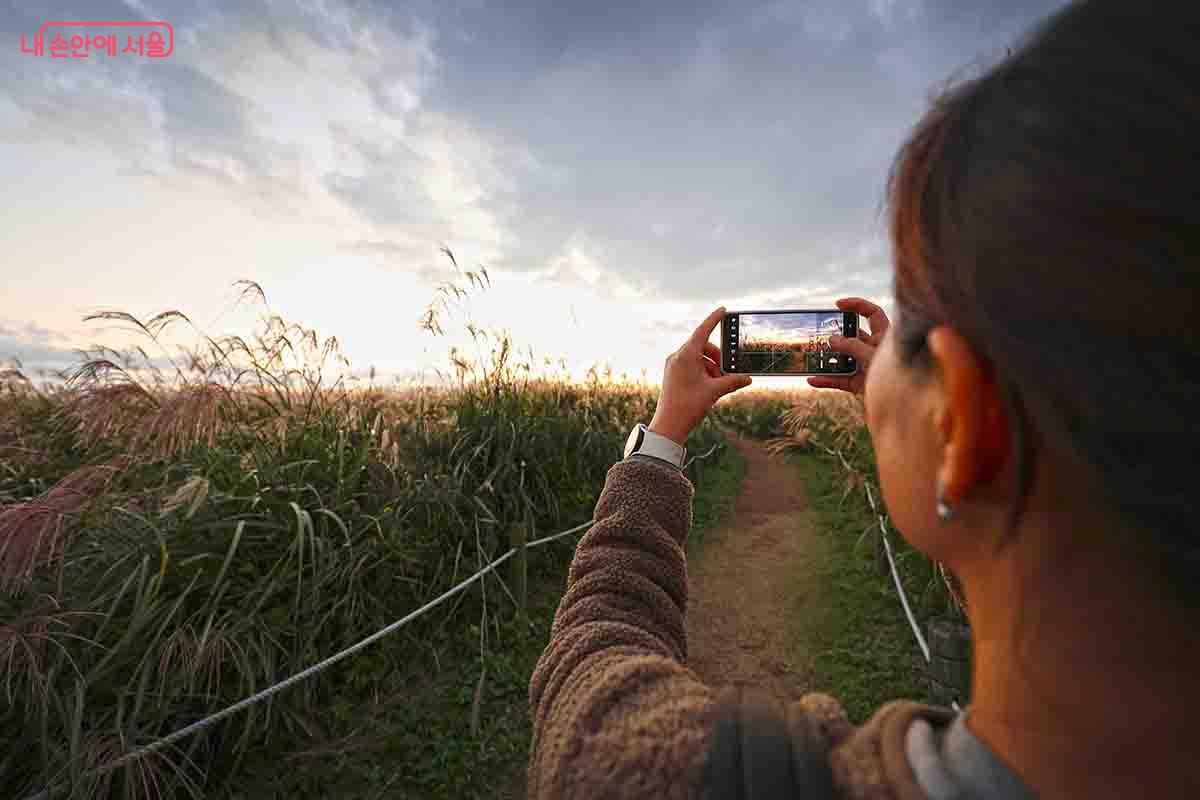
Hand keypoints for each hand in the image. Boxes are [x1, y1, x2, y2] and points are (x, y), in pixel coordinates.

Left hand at [649, 306, 752, 445]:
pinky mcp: (673, 375)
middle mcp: (677, 357)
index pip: (703, 331)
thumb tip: (748, 378)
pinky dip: (704, 373)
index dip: (714, 320)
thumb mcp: (715, 391)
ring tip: (720, 384)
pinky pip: (692, 366)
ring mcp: (674, 366)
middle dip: (718, 358)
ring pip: (699, 358)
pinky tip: (711, 387)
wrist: (669, 426)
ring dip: (712, 368)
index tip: (722, 310)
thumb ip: (733, 381)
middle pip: (703, 347)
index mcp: (686, 355)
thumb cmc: (688, 406)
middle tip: (728, 372)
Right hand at [807, 297, 889, 395]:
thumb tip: (831, 340)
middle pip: (852, 337)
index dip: (857, 305)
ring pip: (843, 359)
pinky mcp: (859, 384)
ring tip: (811, 358)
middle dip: (836, 335)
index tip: (838, 305)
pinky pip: (840, 380)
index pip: (872, 314)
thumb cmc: (897, 376)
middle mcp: (875, 350)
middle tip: (820, 335)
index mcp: (885, 337)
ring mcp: (866, 367)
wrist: (904, 407)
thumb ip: (852, 346)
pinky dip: (826, 380)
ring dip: (827, 360)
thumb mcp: (872, 356)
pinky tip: (813, 380)